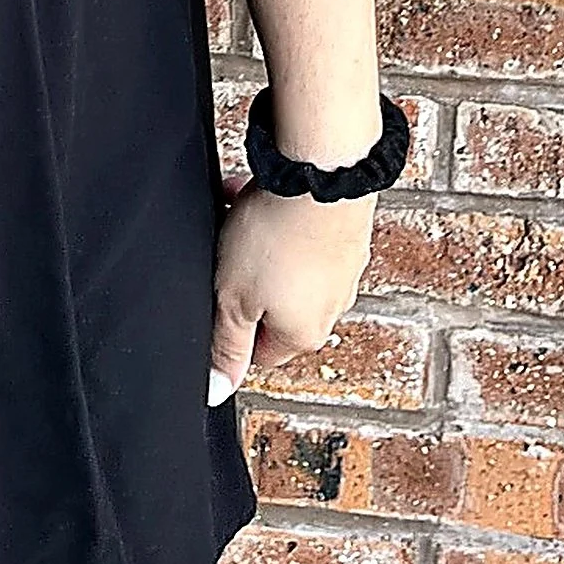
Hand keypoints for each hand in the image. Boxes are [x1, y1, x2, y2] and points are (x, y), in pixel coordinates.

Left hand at [207, 177, 375, 399]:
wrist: (322, 174)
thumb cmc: (277, 236)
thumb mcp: (233, 298)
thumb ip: (226, 345)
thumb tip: (217, 390)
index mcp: (304, 335)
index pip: (260, 351)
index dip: (234, 324)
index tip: (223, 293)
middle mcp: (331, 309)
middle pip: (273, 306)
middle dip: (245, 278)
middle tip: (230, 252)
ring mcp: (343, 269)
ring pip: (286, 266)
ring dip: (260, 244)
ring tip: (243, 216)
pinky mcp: (346, 234)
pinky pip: (303, 236)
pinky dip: (280, 221)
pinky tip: (263, 198)